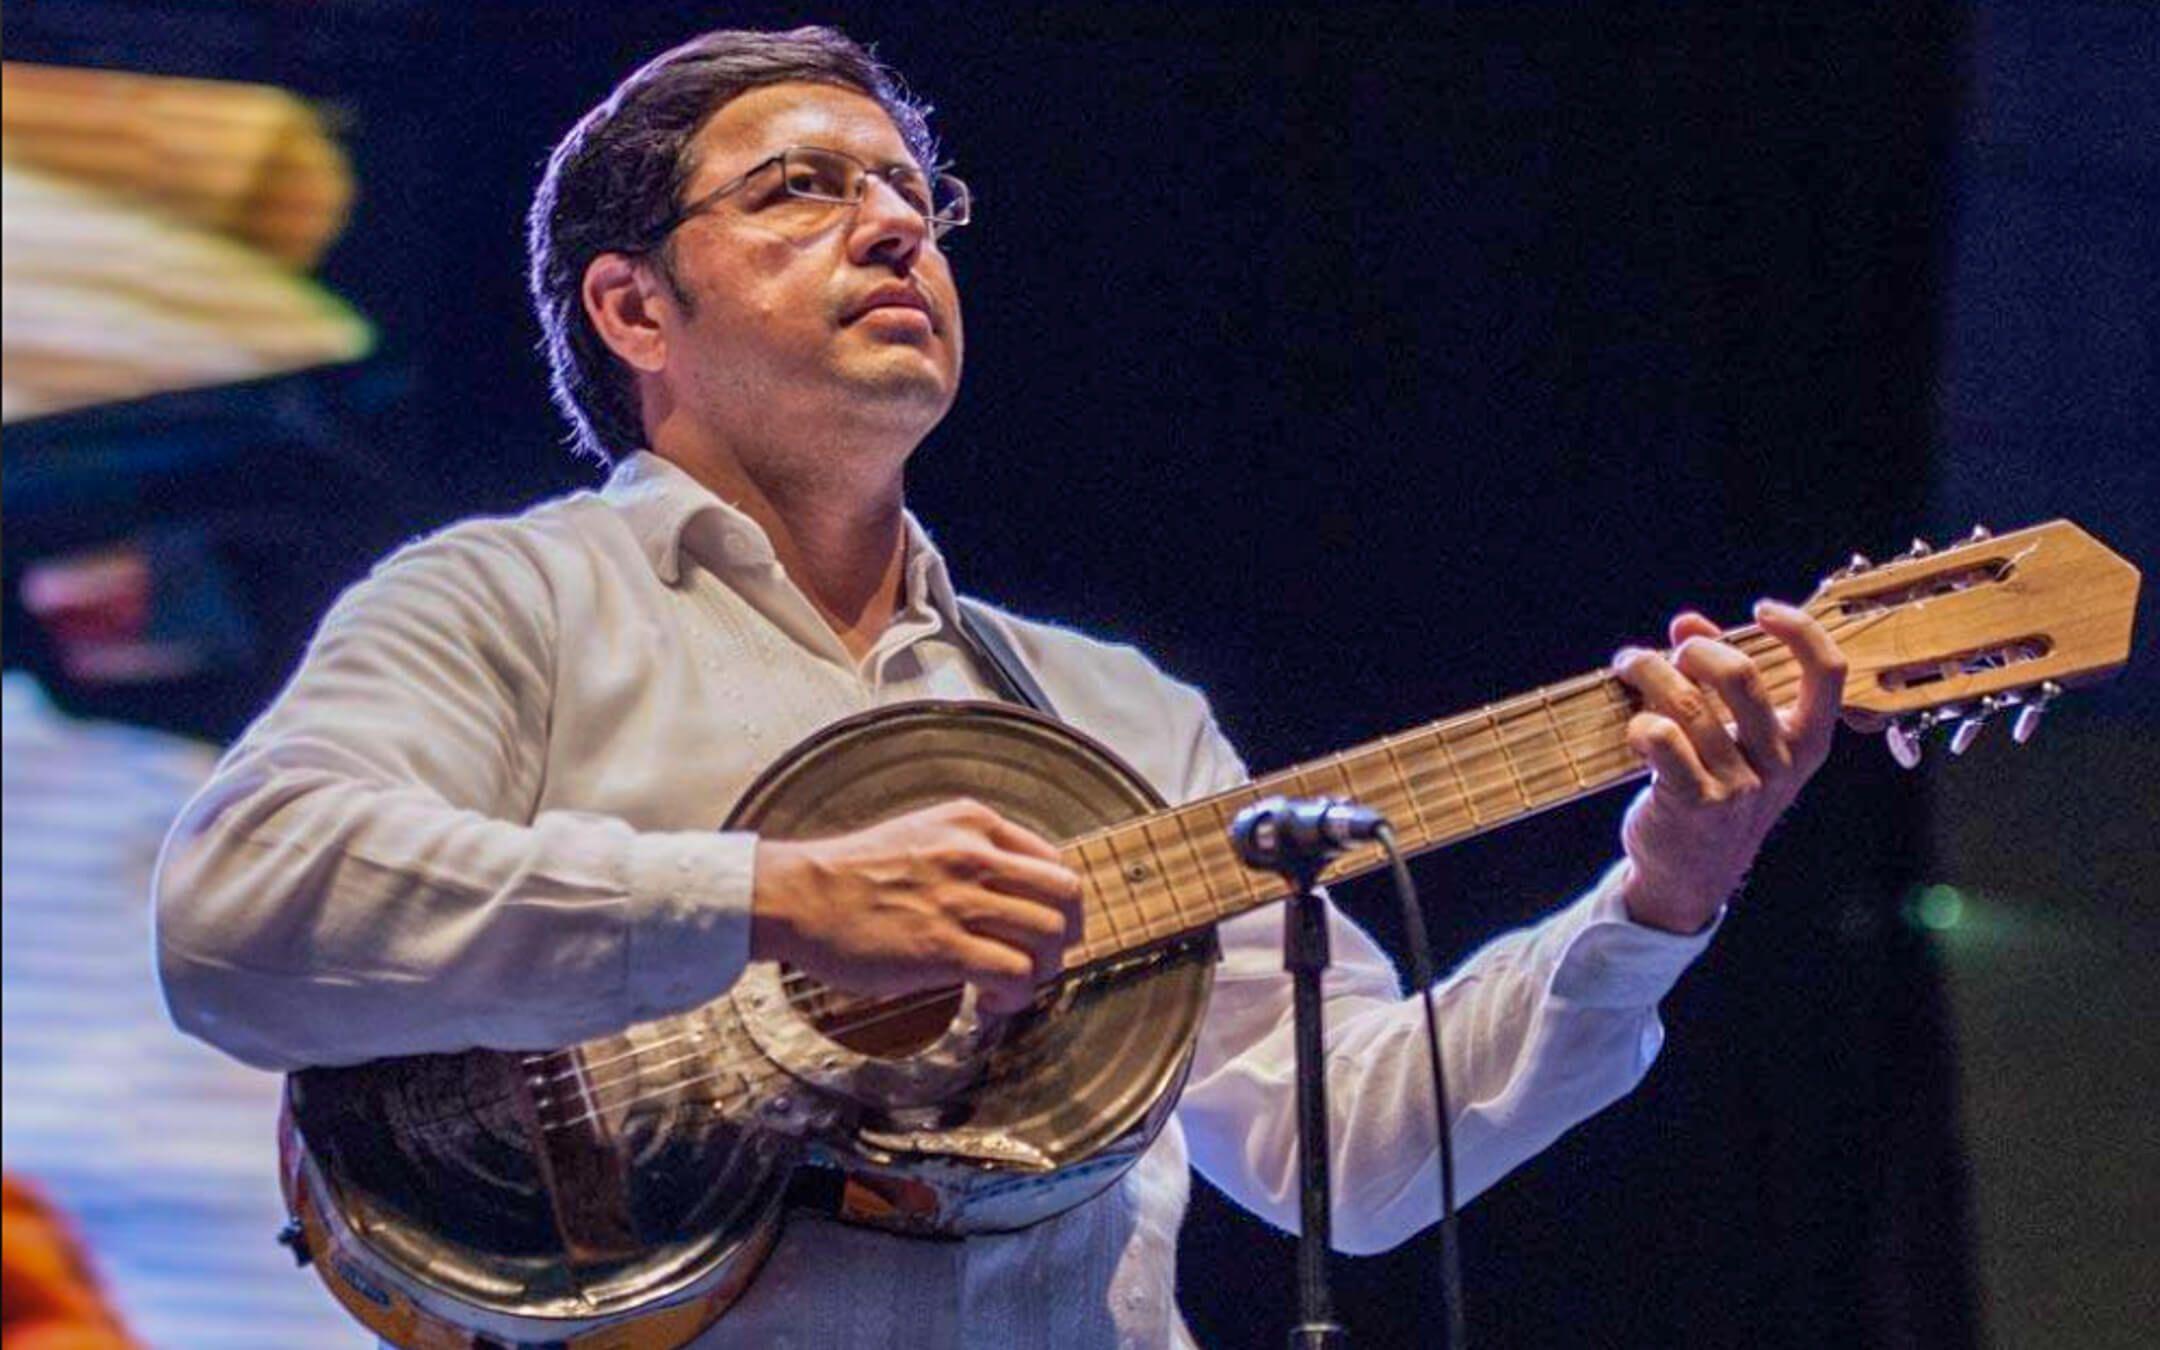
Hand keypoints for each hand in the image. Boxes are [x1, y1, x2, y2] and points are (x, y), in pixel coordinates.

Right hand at [749, 798, 1084, 1013]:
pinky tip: (992, 1001)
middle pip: (1065, 897)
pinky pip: (1015, 973)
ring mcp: (961, 901)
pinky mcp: (944, 948)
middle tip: (1041, 959)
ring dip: (1043, 970)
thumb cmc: (852, 874)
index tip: (1042, 927)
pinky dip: (1017, 995)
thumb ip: (968, 851)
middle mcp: (975, 856)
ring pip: (1049, 936)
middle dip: (1065, 936)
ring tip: (1013, 984)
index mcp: (973, 823)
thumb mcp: (922, 834)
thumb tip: (1009, 892)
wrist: (799, 896)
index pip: (1054, 862)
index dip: (1058, 903)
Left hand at [1611, 599, 1846, 932]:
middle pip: (1742, 675)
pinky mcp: (1696, 803)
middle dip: (1695, 650)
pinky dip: (1640, 722)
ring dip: (1648, 671)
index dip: (1800, 629)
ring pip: (1688, 703)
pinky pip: (1663, 740)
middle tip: (1668, 652)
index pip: (1828, 673)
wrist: (1691, 873)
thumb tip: (1687, 621)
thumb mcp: (1734, 736)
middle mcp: (1780, 763)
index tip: (1761, 610)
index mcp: (1806, 742)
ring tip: (1630, 666)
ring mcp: (1741, 786)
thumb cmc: (1715, 788)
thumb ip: (1717, 676)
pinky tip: (1634, 726)